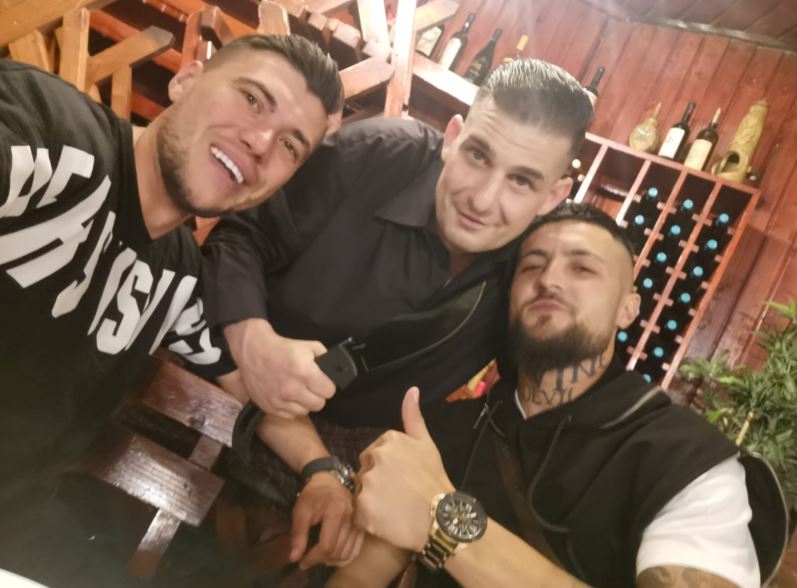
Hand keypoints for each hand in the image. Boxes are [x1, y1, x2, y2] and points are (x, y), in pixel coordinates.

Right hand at [224, 318, 335, 417]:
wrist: (253, 350)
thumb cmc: (282, 347)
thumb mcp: (308, 346)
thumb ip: (324, 357)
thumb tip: (334, 369)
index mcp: (304, 372)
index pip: (329, 391)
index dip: (328, 385)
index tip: (323, 382)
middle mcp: (292, 389)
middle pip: (319, 404)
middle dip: (318, 395)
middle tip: (311, 387)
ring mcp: (279, 400)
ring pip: (305, 411)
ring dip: (304, 402)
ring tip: (298, 391)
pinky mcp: (269, 407)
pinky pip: (290, 415)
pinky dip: (291, 408)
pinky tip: (287, 396)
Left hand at [290, 472, 364, 568]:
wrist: (330, 481)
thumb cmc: (313, 495)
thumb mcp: (301, 511)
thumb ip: (298, 534)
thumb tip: (294, 557)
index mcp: (335, 513)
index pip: (327, 545)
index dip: (313, 558)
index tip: (301, 562)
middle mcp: (350, 519)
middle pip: (337, 551)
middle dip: (320, 560)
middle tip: (307, 559)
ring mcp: (357, 523)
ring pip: (347, 553)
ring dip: (332, 560)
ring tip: (319, 558)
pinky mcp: (360, 527)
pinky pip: (356, 549)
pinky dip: (345, 558)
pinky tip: (333, 558)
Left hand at [354, 387, 453, 551]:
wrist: (441, 518)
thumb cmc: (434, 479)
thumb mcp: (426, 443)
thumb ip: (413, 416)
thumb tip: (411, 389)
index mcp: (388, 440)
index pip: (374, 454)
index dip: (387, 469)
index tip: (402, 478)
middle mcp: (375, 457)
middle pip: (365, 471)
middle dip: (376, 482)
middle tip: (398, 494)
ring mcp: (367, 483)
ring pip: (360, 491)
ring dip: (372, 501)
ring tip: (394, 508)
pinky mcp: (362, 508)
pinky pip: (358, 513)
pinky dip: (368, 519)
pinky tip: (386, 520)